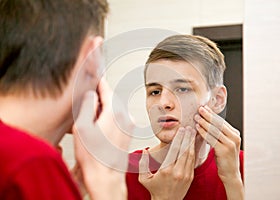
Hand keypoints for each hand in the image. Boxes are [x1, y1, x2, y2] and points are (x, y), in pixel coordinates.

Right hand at [73, 79, 132, 199]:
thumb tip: (91, 93)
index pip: (106, 89)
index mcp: (114, 112)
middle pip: (110, 98)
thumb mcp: (82, 127)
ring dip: (103, 109)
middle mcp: (125, 116)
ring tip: (91, 121)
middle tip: (87, 103)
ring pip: (114, 108)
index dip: (98, 80)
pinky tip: (99, 128)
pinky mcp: (128, 132)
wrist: (106, 176)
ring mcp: (128, 125)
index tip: (94, 72)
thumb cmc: (94, 156)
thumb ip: (87, 105)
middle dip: (98, 97)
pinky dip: (108, 117)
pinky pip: (117, 117)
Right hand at [139, 127, 195, 199]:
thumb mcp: (144, 178)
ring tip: (193, 133)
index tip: (181, 130)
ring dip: (192, 143)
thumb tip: (145, 150)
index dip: (179, 138)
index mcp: (166, 170)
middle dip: (187, 138)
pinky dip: (194, 151)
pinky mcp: (190, 177)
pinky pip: (193, 161)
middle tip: (189, 127)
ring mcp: (185, 175)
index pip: (174, 150)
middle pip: (184, 151)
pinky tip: (193, 144)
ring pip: (191, 155)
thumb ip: (143, 164)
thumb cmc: (154, 189)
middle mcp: (178, 172)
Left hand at [194, 105, 243, 199]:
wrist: (231, 175)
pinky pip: (212, 138)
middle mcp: (234, 137)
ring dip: (204, 122)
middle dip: (208, 115)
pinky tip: (197, 128)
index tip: (204, 107)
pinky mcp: (224, 150)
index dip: (212, 114)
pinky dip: (204, 132)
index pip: (222, 121)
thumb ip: (218, 134)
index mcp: (235, 134)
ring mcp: (230, 144)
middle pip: (219, 123)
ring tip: (196, 117)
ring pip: (215, 130)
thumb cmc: (224, 159)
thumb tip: (206, 122)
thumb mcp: (223, 144)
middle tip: (199, 108)